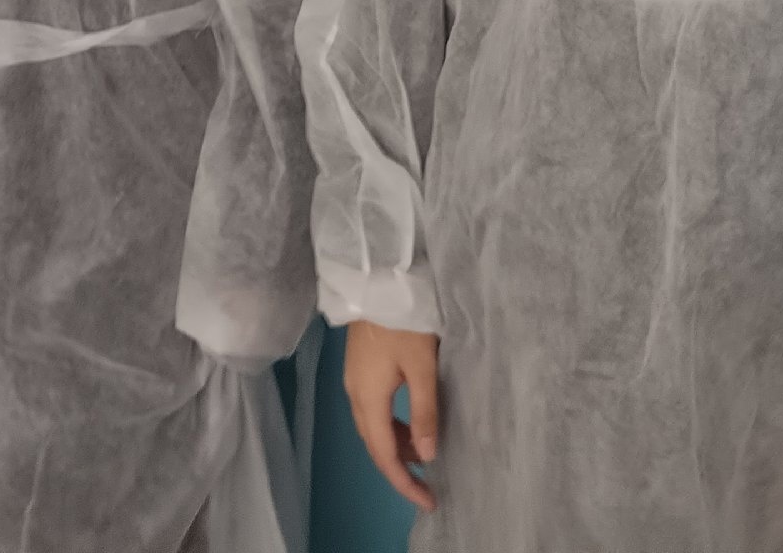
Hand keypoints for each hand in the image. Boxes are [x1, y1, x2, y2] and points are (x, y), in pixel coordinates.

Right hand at [342, 320, 438, 510]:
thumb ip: (424, 412)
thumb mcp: (422, 367)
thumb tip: (426, 456)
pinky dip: (391, 427)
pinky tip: (408, 425)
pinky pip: (372, 412)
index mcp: (368, 399)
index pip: (384, 455)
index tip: (428, 501)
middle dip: (399, 470)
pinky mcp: (359, 370)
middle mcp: (355, 395)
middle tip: (427, 488)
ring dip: (396, 447)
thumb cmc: (403, 322)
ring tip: (424, 457)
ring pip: (372, 428)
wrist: (375, 281)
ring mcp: (354, 381)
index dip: (404, 483)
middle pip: (374, 445)